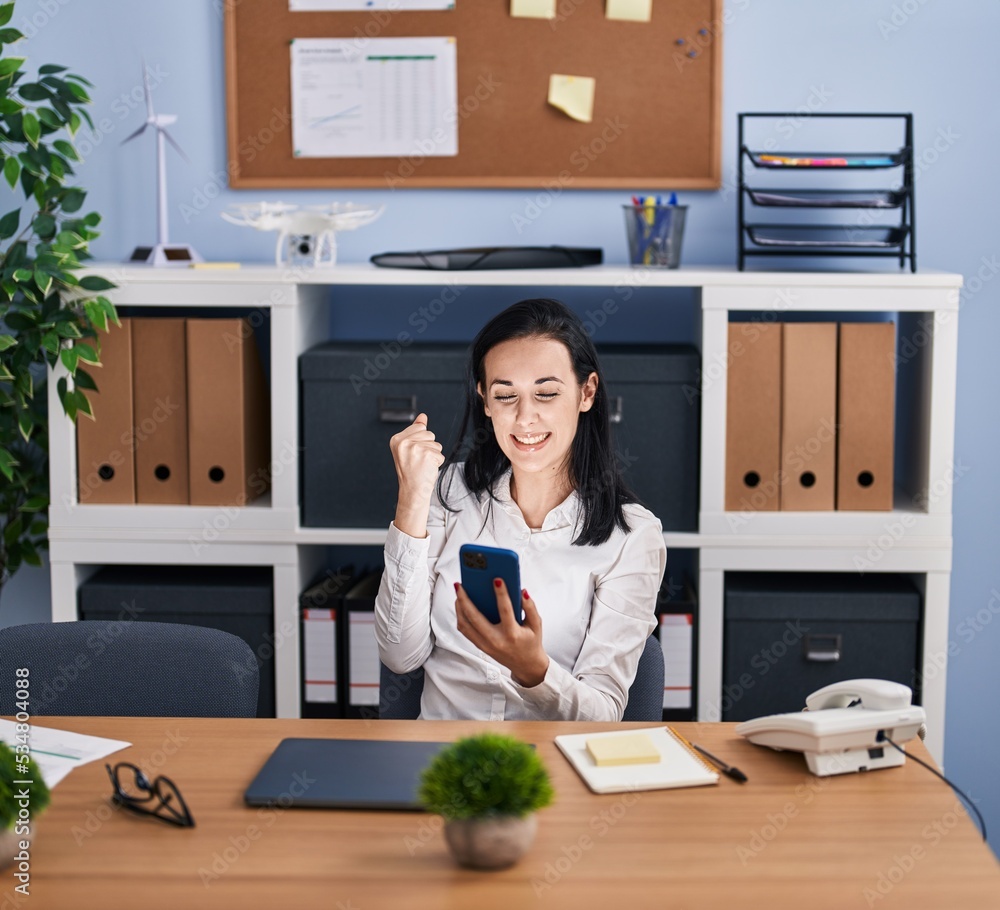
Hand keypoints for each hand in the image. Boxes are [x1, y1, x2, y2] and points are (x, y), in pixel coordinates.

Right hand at [389, 412, 444, 537]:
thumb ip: (416, 431)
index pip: (420, 427)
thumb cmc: (411, 471)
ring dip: (433, 455)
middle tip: (418, 460)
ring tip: (422, 465)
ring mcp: (415, 448)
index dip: (421, 441)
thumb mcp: (409, 448)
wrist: (412, 490)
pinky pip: (440, 454)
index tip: (413, 454)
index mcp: (397, 439)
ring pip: (436, 444)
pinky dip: (437, 462)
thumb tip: (422, 416)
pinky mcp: (426, 455)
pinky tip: (427, 468)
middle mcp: (404, 442)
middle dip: (428, 447)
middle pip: (429, 434)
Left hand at [454, 579, 549, 687]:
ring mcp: (485, 644)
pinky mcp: (480, 646)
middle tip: (460, 585)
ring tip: (459, 592)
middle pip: (475, 618)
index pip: (505, 611)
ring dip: (459, 607)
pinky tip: (461, 604)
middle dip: (465, 600)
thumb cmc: (531, 642)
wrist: (526, 665)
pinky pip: (465, 630)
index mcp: (512, 634)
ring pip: (465, 625)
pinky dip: (460, 616)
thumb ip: (530, 607)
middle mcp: (496, 640)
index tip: (497, 580)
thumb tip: (522, 591)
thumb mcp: (536, 624)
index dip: (501, 594)